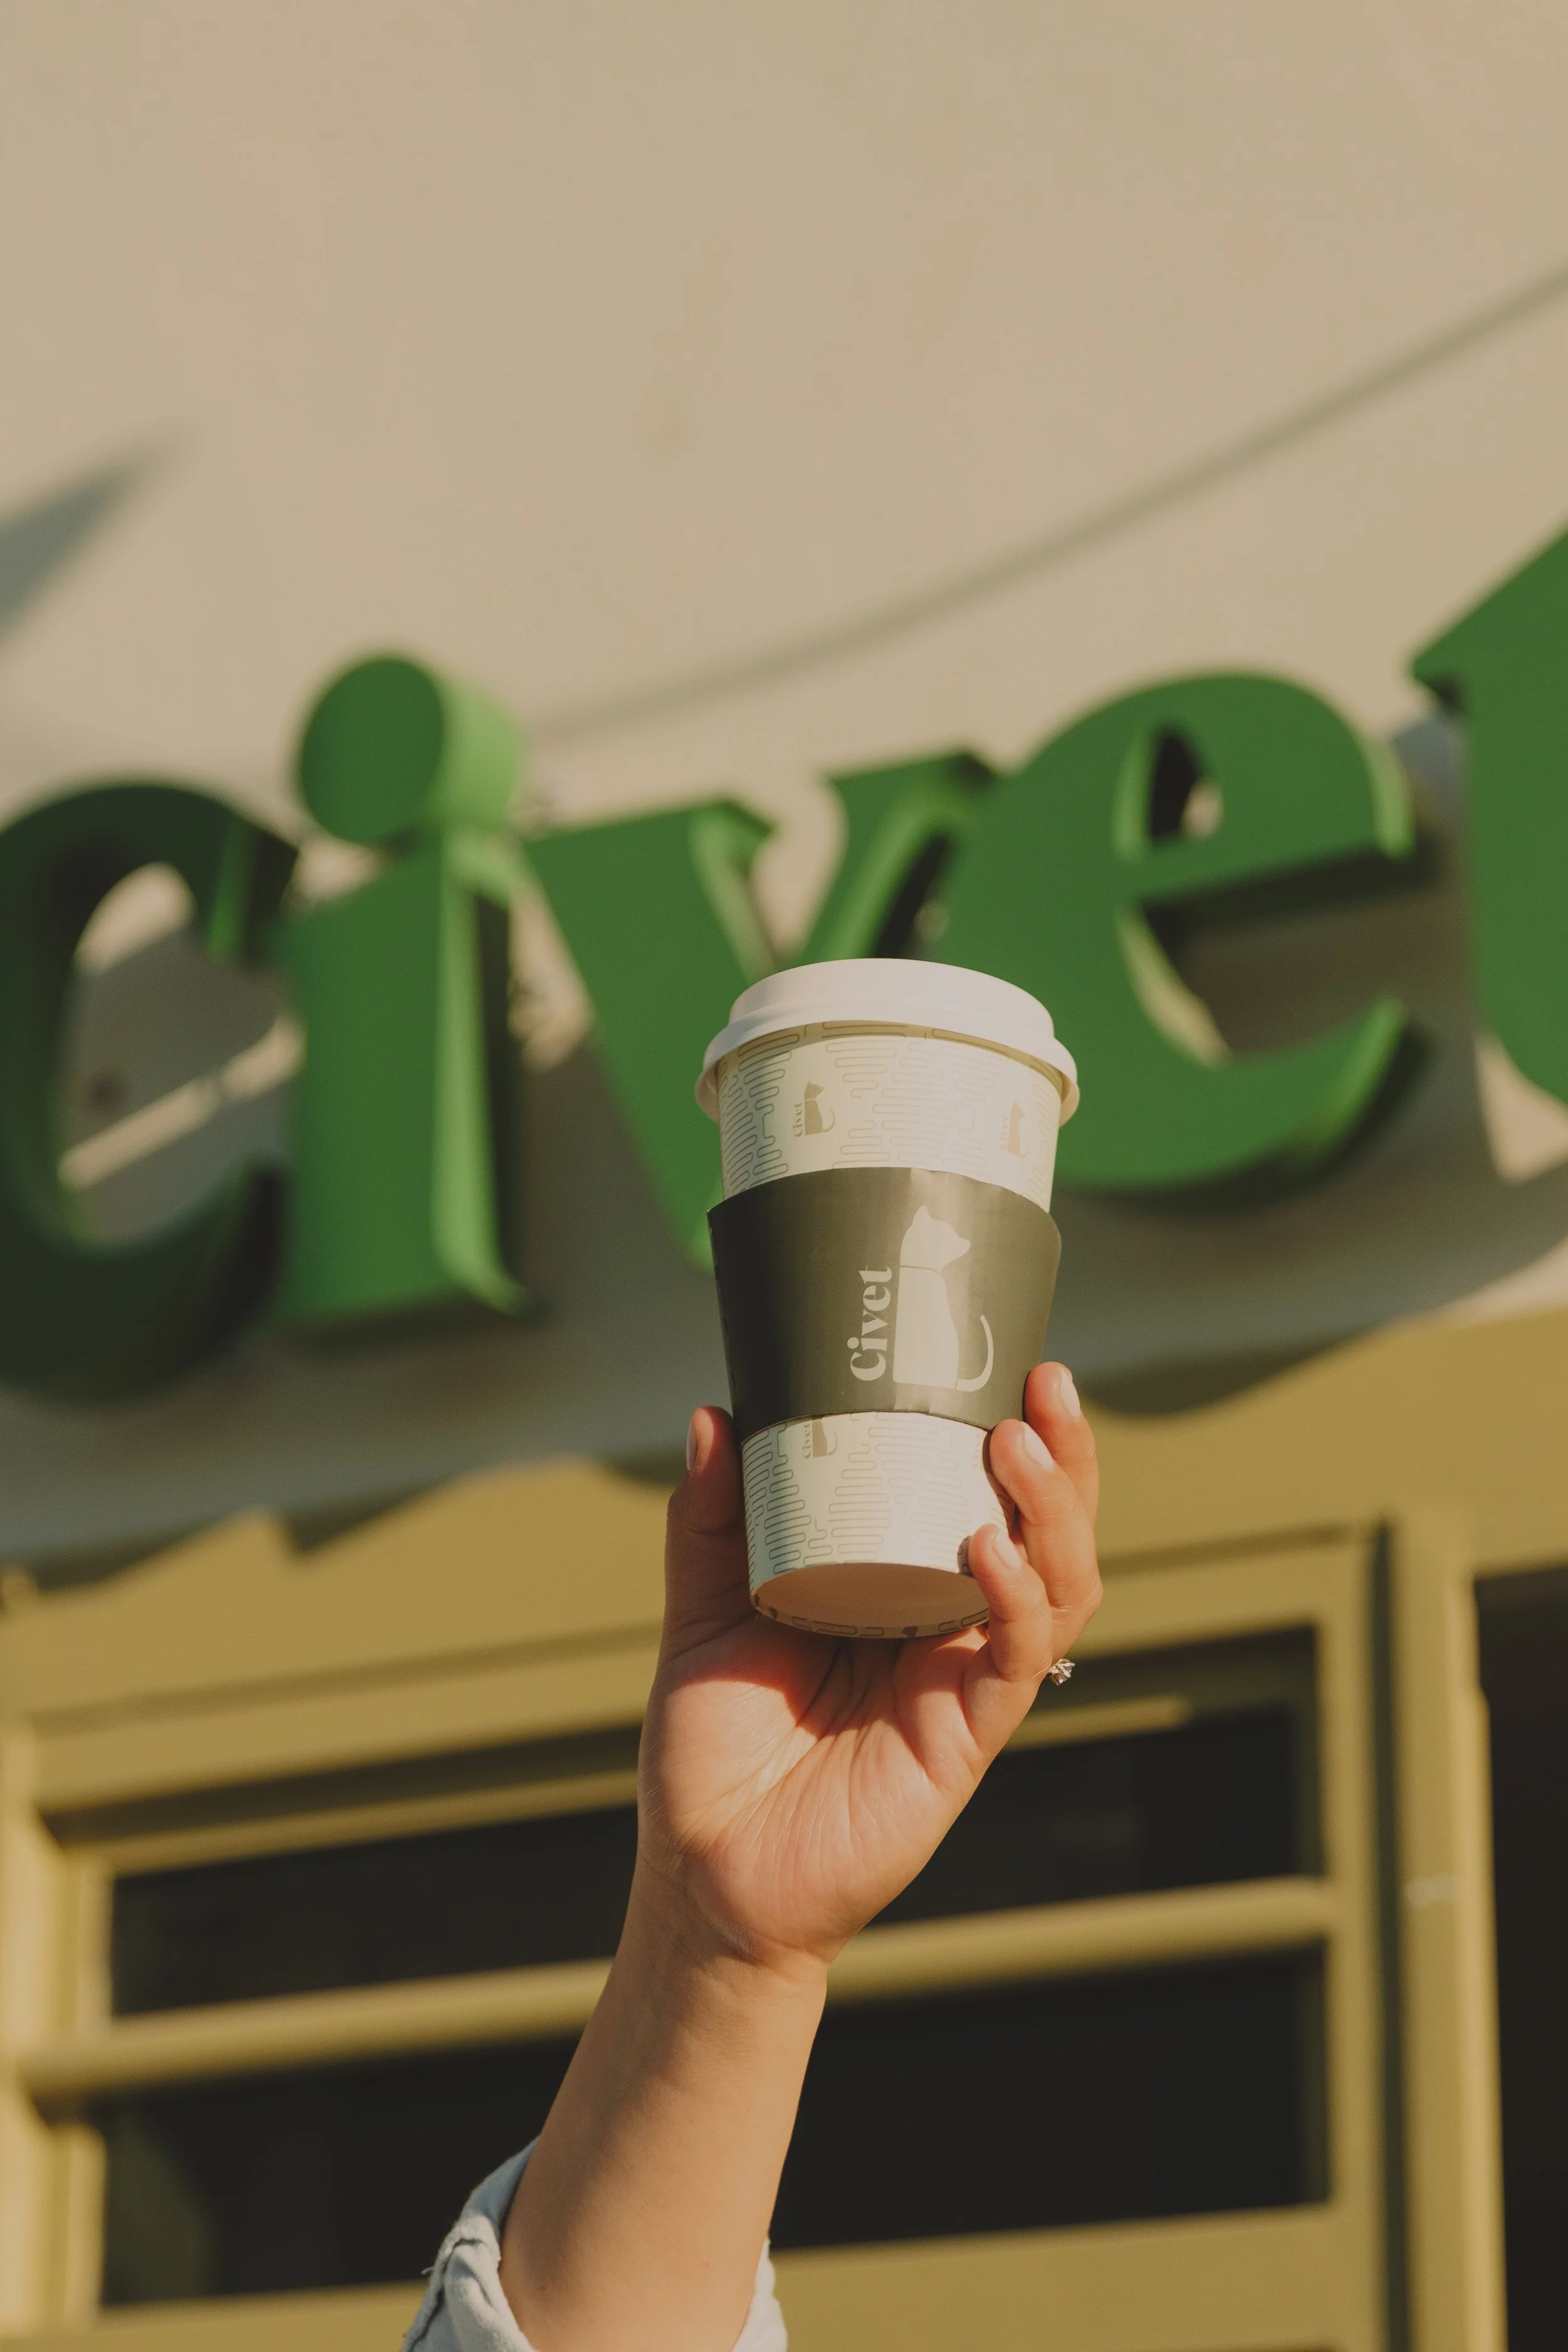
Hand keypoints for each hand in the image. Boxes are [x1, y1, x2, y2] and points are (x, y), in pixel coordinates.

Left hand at [634, 1363, 1101, 1976]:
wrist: (702, 1872)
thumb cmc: (709, 1748)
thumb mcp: (703, 1611)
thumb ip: (711, 1520)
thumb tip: (714, 1413)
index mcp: (899, 1582)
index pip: (982, 1495)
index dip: (1016, 1432)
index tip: (1013, 1362)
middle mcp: (947, 1624)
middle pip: (1046, 1531)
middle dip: (1064, 1459)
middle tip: (1046, 1386)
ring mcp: (962, 1679)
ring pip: (1057, 1586)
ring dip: (1052, 1513)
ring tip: (1019, 1447)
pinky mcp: (963, 1736)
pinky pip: (1014, 1659)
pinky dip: (1013, 1600)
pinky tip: (987, 1548)